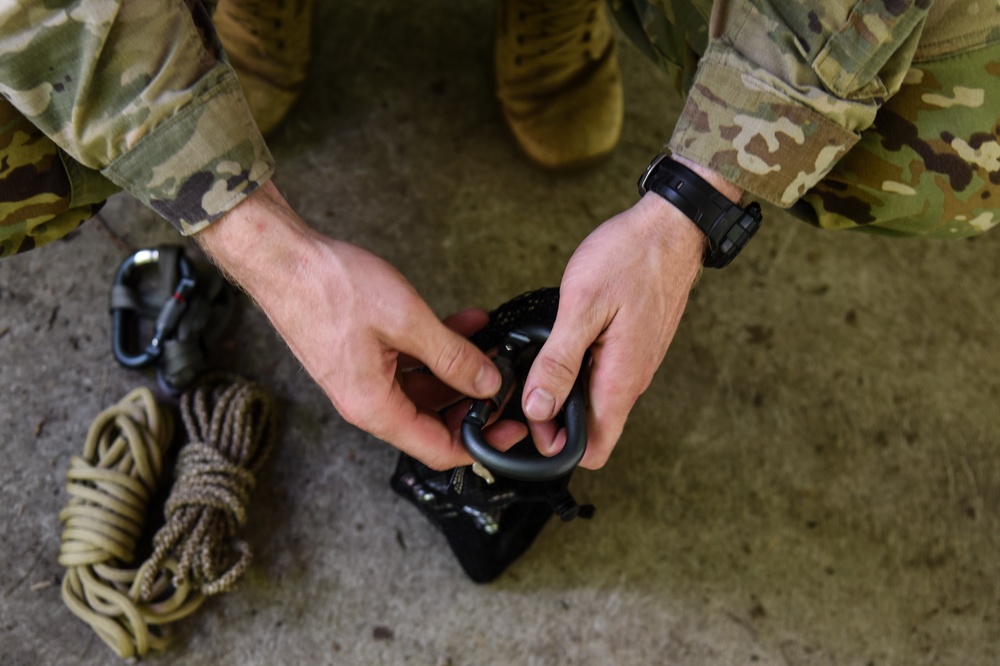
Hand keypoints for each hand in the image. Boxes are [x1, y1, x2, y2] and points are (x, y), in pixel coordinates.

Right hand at [196, 181, 513, 469]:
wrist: (282, 258)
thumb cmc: (330, 287)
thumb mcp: (406, 321)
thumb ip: (453, 357)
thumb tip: (489, 385)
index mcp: (375, 407)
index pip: (438, 450)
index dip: (481, 444)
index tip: (512, 429)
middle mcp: (368, 401)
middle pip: (434, 420)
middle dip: (475, 403)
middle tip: (509, 381)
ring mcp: (364, 378)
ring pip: (426, 389)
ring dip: (460, 369)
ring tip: (492, 345)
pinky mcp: (363, 356)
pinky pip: (410, 364)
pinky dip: (437, 348)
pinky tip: (465, 323)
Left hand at [521, 165, 736, 467]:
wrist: (671, 227)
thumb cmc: (631, 258)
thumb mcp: (582, 307)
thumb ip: (559, 362)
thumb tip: (539, 407)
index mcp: (620, 379)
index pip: (595, 449)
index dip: (557, 446)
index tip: (527, 422)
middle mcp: (631, 379)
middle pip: (590, 427)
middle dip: (553, 417)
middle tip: (522, 384)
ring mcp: (634, 363)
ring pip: (593, 399)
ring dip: (563, 389)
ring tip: (536, 359)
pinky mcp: (632, 346)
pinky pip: (601, 373)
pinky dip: (576, 367)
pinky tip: (559, 341)